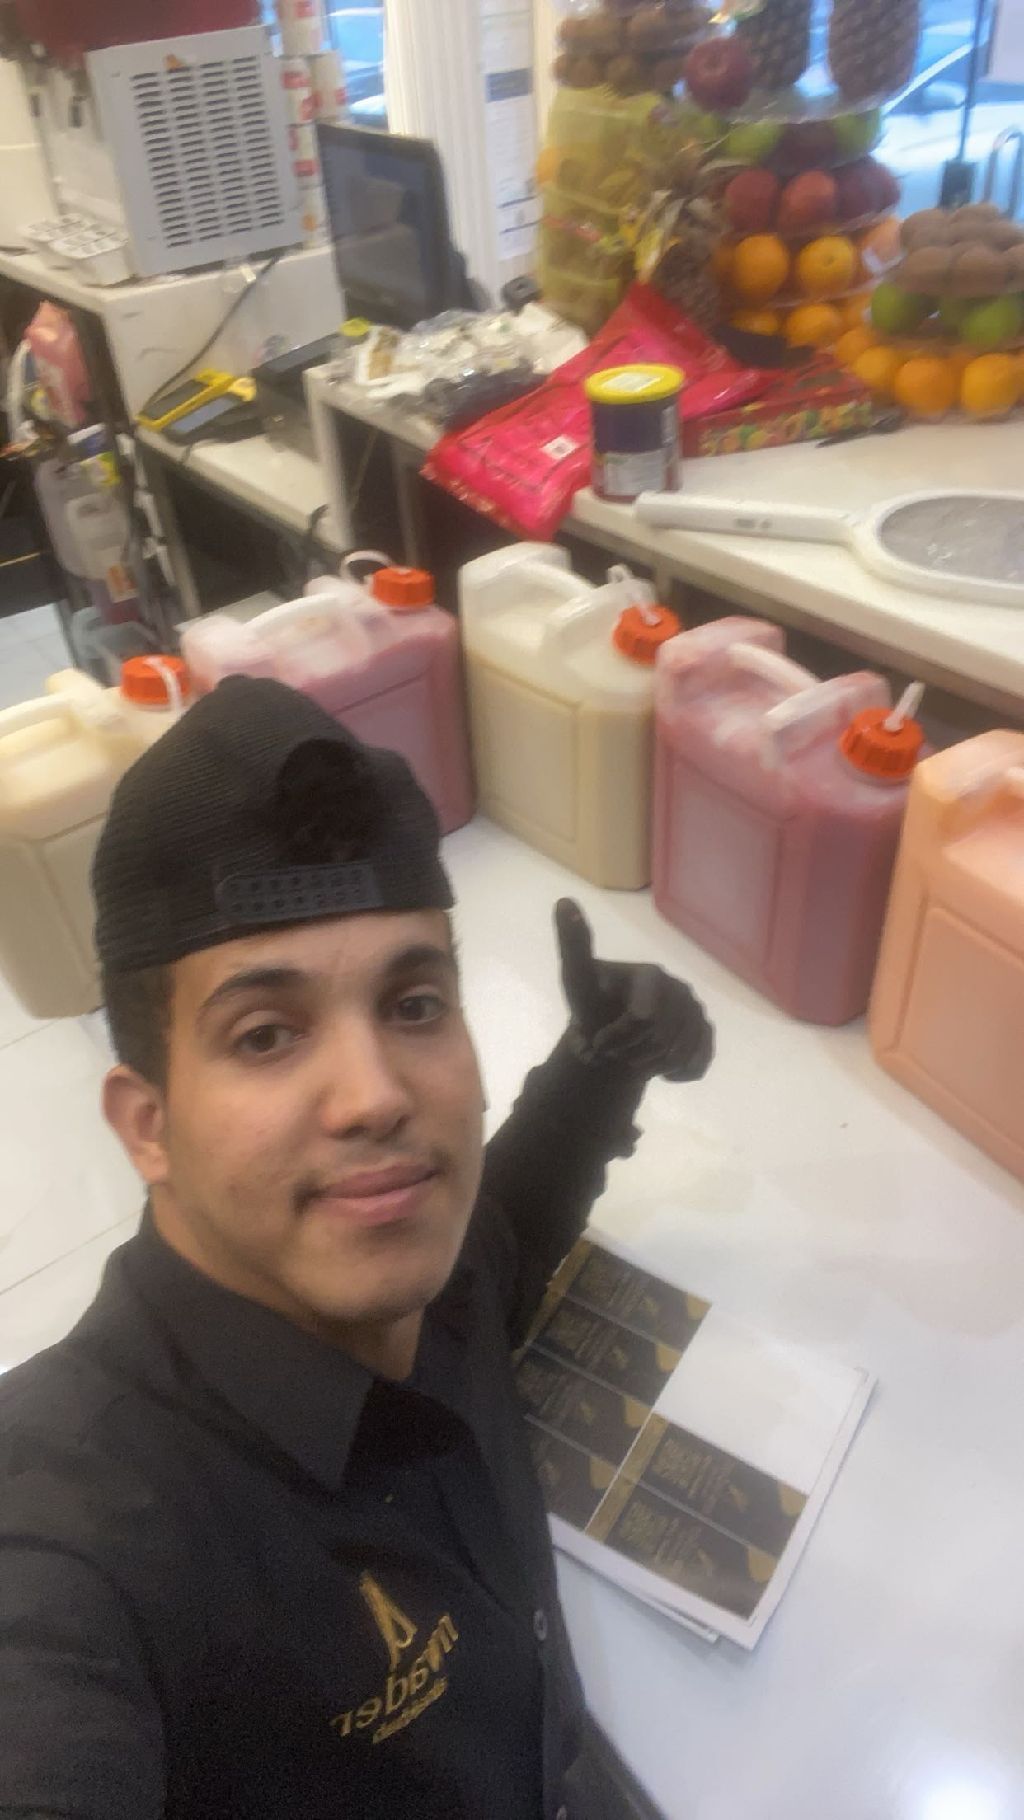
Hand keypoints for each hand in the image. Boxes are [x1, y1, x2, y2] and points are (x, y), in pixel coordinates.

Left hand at [555, 898, 713, 1083]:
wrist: (610, 1036)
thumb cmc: (593, 1008)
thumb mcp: (577, 980)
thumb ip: (573, 946)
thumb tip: (564, 901)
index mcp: (653, 975)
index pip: (644, 1019)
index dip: (619, 1038)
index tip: (599, 1041)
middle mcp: (681, 988)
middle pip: (661, 1041)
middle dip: (631, 1054)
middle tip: (613, 1051)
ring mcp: (697, 1012)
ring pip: (679, 1055)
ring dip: (648, 1066)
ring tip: (631, 1056)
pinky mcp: (706, 1034)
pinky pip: (697, 1064)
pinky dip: (674, 1073)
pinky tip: (657, 1066)